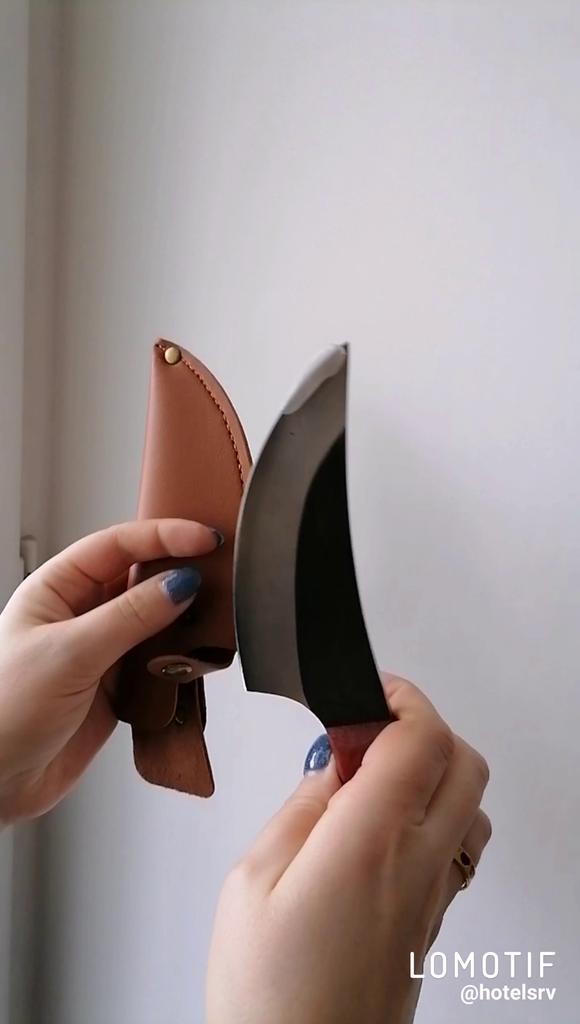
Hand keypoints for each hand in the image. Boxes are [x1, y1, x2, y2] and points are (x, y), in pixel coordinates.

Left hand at [0, 518, 219, 823]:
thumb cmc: (5, 711)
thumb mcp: (69, 653)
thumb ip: (129, 617)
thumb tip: (180, 584)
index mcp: (57, 588)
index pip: (117, 545)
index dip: (163, 536)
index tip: (204, 540)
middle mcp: (81, 613)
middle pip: (141, 576)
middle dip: (180, 570)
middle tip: (221, 569)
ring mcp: (102, 649)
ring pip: (156, 618)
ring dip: (185, 617)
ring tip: (216, 614)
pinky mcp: (118, 685)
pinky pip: (160, 659)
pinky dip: (182, 657)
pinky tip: (197, 656)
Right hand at [207, 675, 490, 1023]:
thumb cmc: (267, 999)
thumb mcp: (251, 881)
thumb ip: (300, 810)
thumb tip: (331, 768)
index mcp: (371, 843)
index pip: (421, 738)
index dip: (400, 697)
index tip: (368, 691)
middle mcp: (417, 867)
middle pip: (464, 762)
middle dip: (423, 726)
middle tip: (365, 730)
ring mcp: (434, 901)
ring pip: (470, 806)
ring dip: (433, 773)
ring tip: (369, 781)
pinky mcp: (432, 928)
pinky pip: (456, 849)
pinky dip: (431, 816)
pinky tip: (380, 830)